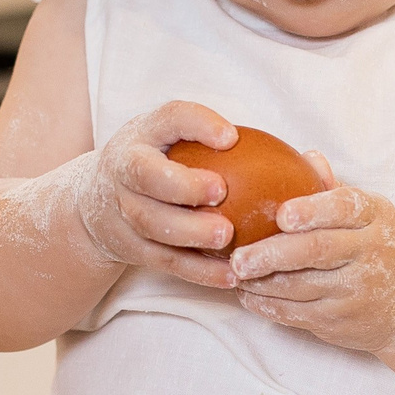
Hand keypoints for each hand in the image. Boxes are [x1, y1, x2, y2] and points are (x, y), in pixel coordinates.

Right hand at [67, 101, 245, 290]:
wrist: (94, 202)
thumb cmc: (156, 163)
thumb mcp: (172, 139)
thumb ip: (216, 143)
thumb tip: (300, 156)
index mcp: (145, 134)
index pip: (169, 119)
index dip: (198, 125)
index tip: (232, 138)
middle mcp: (126, 168)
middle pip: (146, 175)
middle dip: (182, 184)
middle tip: (221, 192)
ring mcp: (122, 209)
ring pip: (152, 223)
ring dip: (190, 232)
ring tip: (226, 237)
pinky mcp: (129, 246)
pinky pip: (164, 261)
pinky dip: (197, 271)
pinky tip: (230, 275)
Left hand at [227, 167, 394, 352]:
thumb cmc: (377, 246)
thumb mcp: (368, 213)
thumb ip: (333, 189)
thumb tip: (307, 156)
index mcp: (376, 216)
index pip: (345, 208)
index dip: (312, 211)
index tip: (282, 215)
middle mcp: (370, 252)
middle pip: (317, 250)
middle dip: (273, 254)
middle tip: (239, 258)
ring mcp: (357, 291)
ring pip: (302, 286)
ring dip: (262, 282)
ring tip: (234, 273)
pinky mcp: (342, 321)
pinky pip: (298, 314)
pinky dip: (268, 305)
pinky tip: (247, 295)